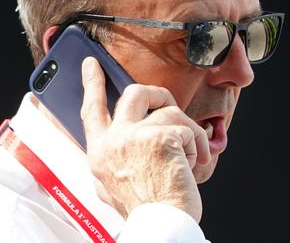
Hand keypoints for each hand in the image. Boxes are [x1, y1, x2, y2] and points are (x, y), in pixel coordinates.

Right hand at [80, 57, 209, 221]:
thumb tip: (121, 137)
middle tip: (169, 105)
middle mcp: (113, 141)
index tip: (92, 64)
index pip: (92, 109)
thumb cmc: (144, 208)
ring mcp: (135, 136)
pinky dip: (197, 146)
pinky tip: (193, 165)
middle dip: (158, 94)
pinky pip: (187, 128)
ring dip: (187, 133)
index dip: (92, 83)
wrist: (161, 226)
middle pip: (134, 93)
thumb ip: (114, 157)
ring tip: (189, 157)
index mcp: (100, 152)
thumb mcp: (112, 185)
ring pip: (169, 110)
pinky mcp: (161, 137)